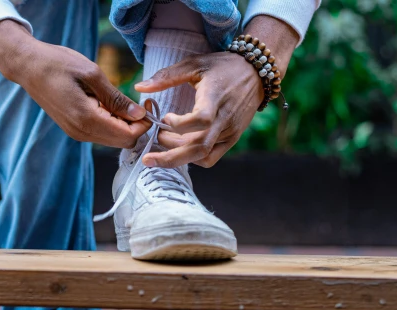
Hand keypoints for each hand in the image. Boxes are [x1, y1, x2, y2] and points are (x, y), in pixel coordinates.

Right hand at [0, 20, 151, 147]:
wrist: (28, 67)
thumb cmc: (57, 64)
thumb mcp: (92, 74)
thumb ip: (116, 98)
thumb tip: (138, 114)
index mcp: (86, 118)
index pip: (127, 136)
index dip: (143, 124)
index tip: (147, 104)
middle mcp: (81, 132)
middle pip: (122, 142)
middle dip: (136, 126)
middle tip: (140, 103)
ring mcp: (76, 133)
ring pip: (113, 140)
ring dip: (124, 125)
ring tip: (122, 101)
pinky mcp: (74, 130)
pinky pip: (101, 134)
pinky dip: (111, 124)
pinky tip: (107, 105)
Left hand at [135, 15, 299, 167]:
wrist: (256, 73)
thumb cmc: (223, 67)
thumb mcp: (195, 64)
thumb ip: (166, 76)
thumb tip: (140, 88)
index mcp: (216, 98)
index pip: (201, 120)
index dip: (179, 125)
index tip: (166, 118)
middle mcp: (225, 119)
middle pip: (198, 148)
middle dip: (169, 157)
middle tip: (149, 154)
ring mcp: (230, 132)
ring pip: (202, 155)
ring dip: (178, 156)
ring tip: (163, 143)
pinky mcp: (232, 139)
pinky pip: (210, 158)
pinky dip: (192, 158)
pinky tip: (180, 147)